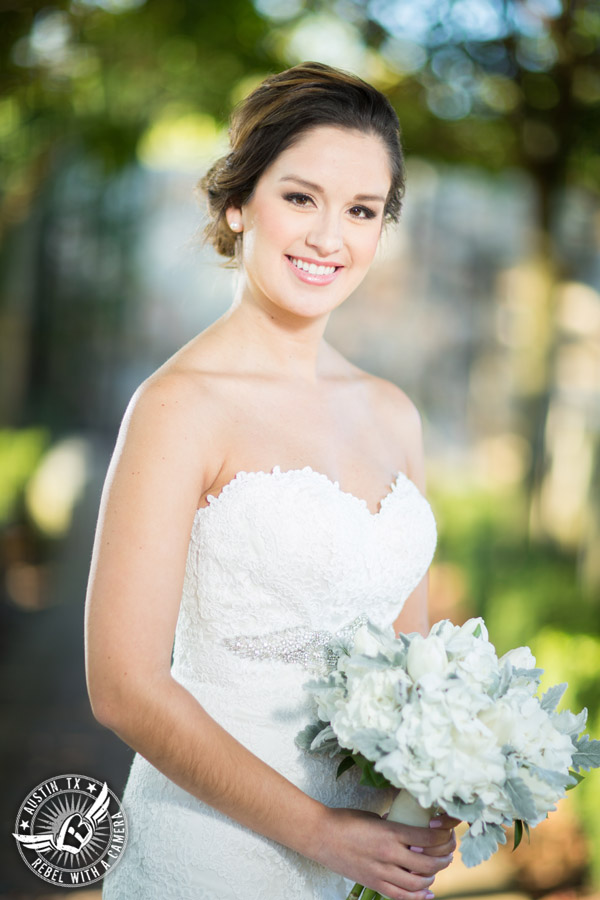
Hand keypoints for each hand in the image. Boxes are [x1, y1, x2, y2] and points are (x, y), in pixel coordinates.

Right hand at [311, 807, 454, 899]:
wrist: (320, 836)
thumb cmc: (345, 820)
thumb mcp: (374, 816)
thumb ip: (393, 824)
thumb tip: (410, 826)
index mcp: (390, 832)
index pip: (428, 839)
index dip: (444, 836)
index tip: (448, 831)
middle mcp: (389, 854)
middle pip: (429, 863)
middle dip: (444, 858)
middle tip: (449, 852)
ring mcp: (381, 872)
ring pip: (418, 882)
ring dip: (433, 876)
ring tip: (437, 868)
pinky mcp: (374, 883)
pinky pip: (401, 895)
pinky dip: (418, 896)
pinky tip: (427, 891)